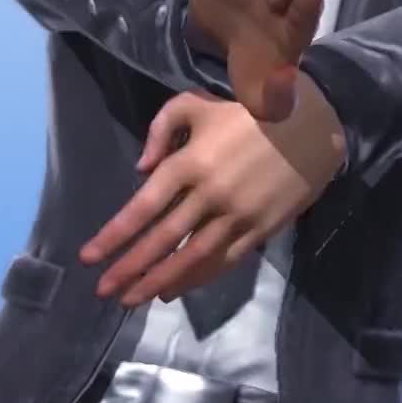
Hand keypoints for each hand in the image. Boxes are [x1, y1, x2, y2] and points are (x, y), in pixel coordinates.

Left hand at [78, 80, 345, 306]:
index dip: (114, 235)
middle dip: (130, 268)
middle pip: (162, 240)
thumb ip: (161, 129)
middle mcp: (209, 194)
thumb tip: (141, 170)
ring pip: (192, 258)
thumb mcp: (197, 104)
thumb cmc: (248, 113)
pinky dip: (197, 278)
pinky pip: (223, 261)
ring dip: (160, 282)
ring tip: (134, 299)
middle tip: (104, 291)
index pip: (143, 207)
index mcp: (189, 162)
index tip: (88, 257)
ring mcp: (237, 216)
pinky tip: (175, 289)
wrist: (313, 126)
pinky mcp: (261, 230)